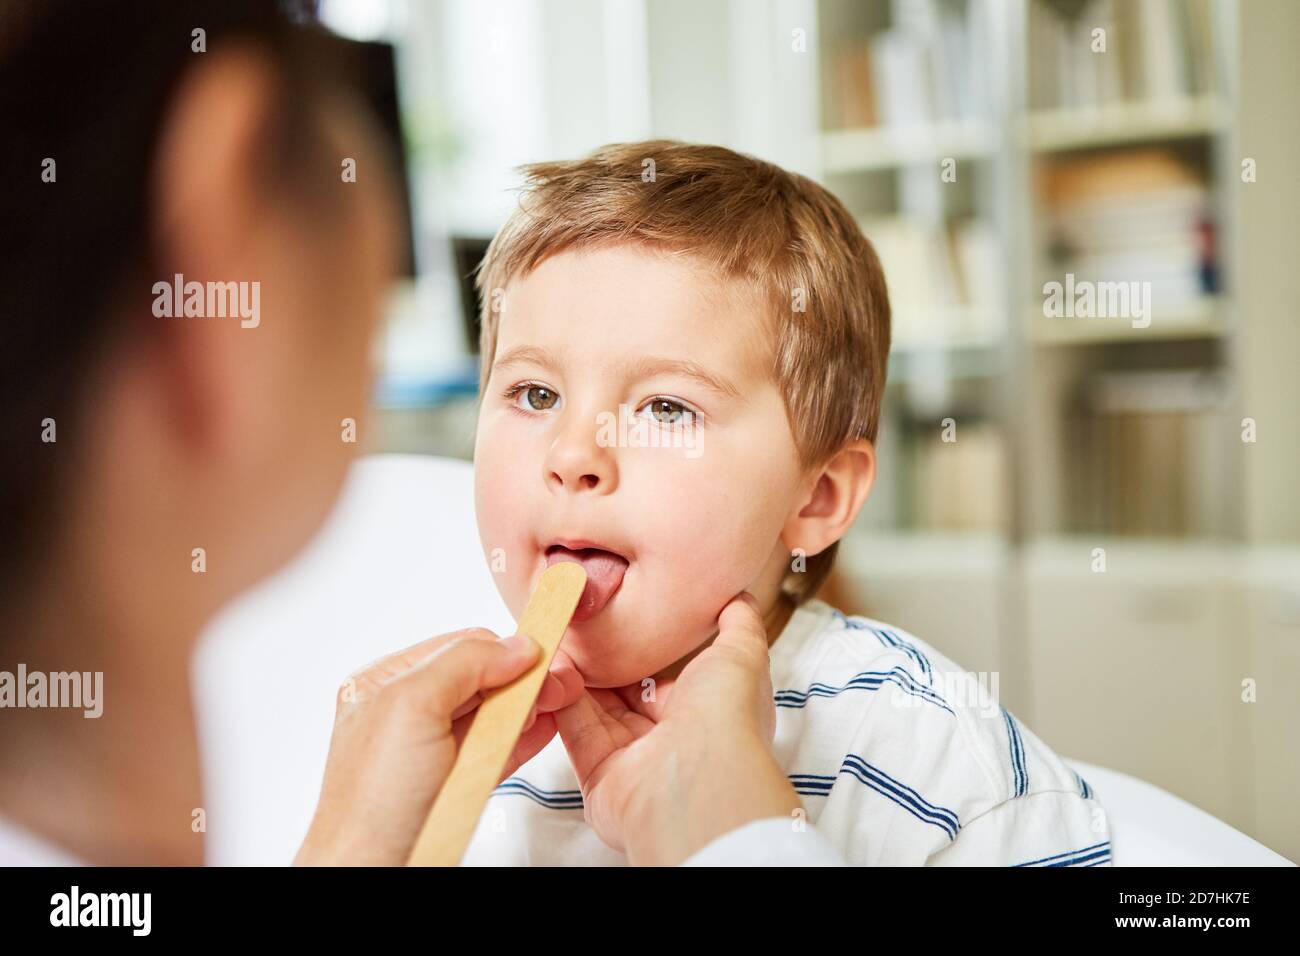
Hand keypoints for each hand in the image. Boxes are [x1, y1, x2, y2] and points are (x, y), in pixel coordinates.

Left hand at [295, 628, 583, 864]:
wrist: (372, 871)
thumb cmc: (371, 804)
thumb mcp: (411, 708)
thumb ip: (463, 664)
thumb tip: (513, 646)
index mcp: (386, 683)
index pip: (460, 647)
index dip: (504, 650)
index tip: (541, 656)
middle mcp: (407, 713)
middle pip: (480, 679)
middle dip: (520, 679)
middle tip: (555, 683)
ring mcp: (430, 749)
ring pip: (490, 714)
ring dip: (525, 706)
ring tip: (553, 702)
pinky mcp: (451, 782)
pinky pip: (493, 749)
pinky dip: (521, 737)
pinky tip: (540, 729)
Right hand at [553, 592, 801, 865]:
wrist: (698, 781)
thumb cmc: (727, 718)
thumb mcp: (742, 654)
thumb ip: (740, 623)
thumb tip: (739, 595)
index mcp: (704, 712)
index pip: (663, 675)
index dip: (639, 646)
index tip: (616, 614)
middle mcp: (669, 739)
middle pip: (624, 693)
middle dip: (602, 660)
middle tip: (578, 623)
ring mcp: (632, 760)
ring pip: (595, 709)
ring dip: (575, 675)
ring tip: (558, 635)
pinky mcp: (598, 777)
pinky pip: (574, 732)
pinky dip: (559, 701)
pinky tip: (550, 668)